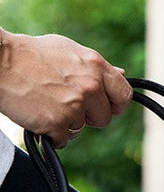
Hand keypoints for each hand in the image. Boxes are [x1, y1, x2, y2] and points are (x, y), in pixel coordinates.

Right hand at [0, 29, 132, 147]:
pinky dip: (51, 136)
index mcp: (97, 67)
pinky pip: (62, 140)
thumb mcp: (71, 51)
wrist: (0, 62)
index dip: (115, 105)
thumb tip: (122, 74)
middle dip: (89, 117)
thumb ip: (97, 67)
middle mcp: (91, 86)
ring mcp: (75, 105)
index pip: (123, 95)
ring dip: (66, 124)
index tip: (107, 109)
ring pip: (80, 129)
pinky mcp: (56, 122)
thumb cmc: (32, 54)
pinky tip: (39, 120)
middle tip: (68, 108)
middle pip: (104, 117)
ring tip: (47, 107)